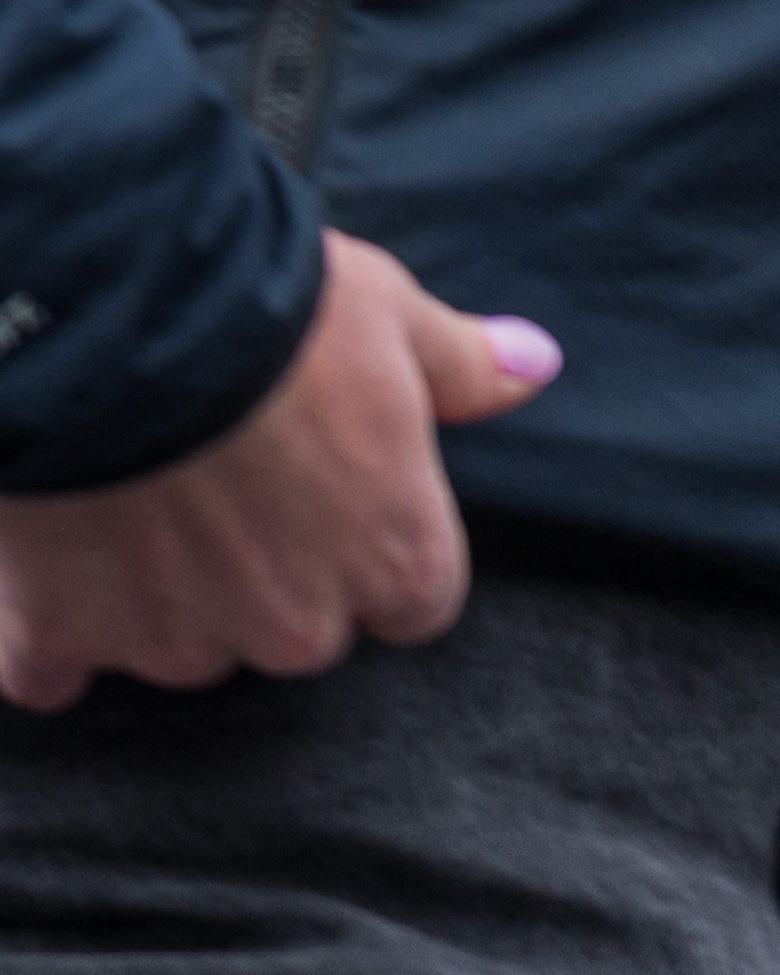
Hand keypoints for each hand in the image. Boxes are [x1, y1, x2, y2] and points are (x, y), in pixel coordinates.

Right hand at [0, 233, 557, 710]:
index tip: (307, 489)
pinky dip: (39, 627)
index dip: (352, 543)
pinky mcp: (60, 635)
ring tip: (109, 486)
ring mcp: (177, 640)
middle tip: (195, 471)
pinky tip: (32, 569)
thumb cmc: (260, 305)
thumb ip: (461, 365)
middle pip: (286, 623)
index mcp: (396, 564)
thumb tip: (534, 366)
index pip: (404, 599)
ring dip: (143, 586)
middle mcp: (298, 627)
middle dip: (248, 565)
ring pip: (172, 638)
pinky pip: (51, 669)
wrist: (97, 304)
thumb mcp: (383, 314)